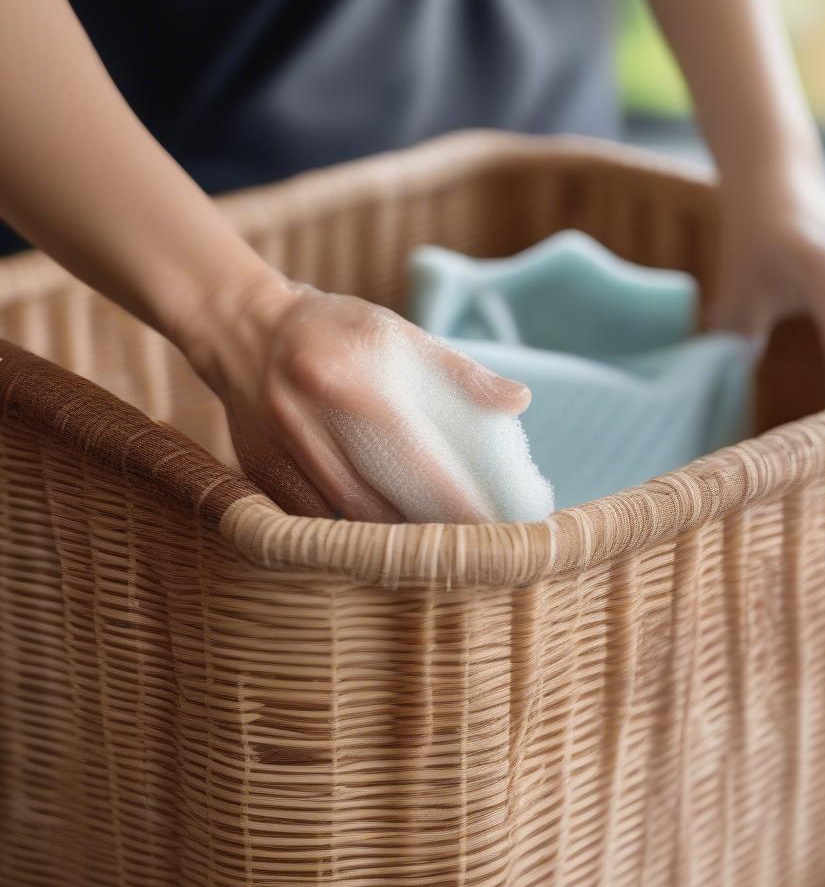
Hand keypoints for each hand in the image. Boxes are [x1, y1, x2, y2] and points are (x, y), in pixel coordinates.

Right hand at [186, 279, 530, 521]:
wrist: (244, 331)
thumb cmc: (336, 331)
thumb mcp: (398, 333)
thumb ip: (459, 371)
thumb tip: (518, 402)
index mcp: (351, 384)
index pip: (415, 463)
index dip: (455, 504)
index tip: (495, 529)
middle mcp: (309, 426)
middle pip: (378, 509)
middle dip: (429, 536)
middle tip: (473, 550)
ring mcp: (279, 458)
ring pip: (345, 526)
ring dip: (393, 545)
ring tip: (437, 554)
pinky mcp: (260, 482)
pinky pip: (314, 528)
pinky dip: (352, 540)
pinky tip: (385, 544)